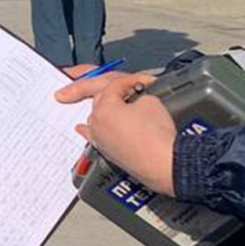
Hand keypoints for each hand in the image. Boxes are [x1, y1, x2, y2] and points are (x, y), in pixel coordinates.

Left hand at [57, 75, 178, 194]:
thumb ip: (138, 95)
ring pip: (97, 117)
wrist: (163, 164)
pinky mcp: (106, 152)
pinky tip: (81, 128)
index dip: (131, 81)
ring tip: (113, 102)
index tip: (143, 82)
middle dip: (115, 92)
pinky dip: (88, 130)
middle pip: (101, 99)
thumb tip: (135, 99)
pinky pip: (92, 136)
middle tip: (131, 90)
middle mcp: (96, 124)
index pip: (115, 86)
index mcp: (104, 108)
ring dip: (104, 109)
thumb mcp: (151, 101)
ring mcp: (99, 139)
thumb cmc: (156, 135)